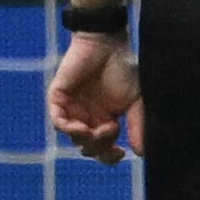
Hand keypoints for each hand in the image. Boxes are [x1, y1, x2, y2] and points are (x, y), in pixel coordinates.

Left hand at [47, 33, 140, 164]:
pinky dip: (69, 128)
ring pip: (72, 136)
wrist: (108, 43)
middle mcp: (87, 117)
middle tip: (112, 135)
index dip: (110, 156)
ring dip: (85, 139)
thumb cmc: (124, 69)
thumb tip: (141, 152)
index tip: (121, 154)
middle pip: (88, 147)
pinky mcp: (58, 98)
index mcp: (105, 120)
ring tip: (99, 131)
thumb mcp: (136, 101)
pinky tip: (82, 127)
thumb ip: (138, 125)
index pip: (104, 147)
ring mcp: (72, 108)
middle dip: (99, 148)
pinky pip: (58, 121)